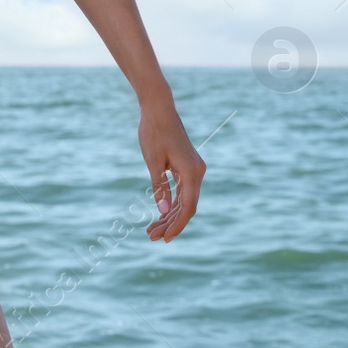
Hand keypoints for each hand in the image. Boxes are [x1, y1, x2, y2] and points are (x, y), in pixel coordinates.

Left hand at [138, 94, 204, 241]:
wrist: (159, 108)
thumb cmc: (154, 132)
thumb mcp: (153, 161)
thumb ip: (159, 187)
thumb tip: (164, 211)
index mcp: (192, 171)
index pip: (188, 207)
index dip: (177, 225)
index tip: (164, 239)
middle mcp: (197, 172)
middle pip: (187, 206)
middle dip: (170, 224)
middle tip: (151, 237)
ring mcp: (193, 169)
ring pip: (184, 200)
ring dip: (169, 215)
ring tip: (150, 230)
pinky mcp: (187, 167)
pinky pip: (182, 191)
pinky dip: (171, 203)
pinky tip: (159, 214)